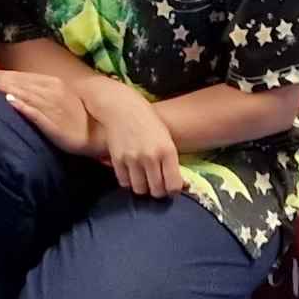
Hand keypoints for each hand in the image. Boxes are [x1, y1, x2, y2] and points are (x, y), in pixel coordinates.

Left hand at [0, 68, 94, 155]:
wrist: (100, 133)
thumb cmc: (76, 115)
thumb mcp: (58, 97)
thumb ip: (39, 91)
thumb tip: (15, 89)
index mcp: (52, 83)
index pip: (21, 77)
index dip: (1, 74)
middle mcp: (51, 92)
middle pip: (20, 83)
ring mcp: (53, 108)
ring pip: (26, 95)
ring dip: (8, 89)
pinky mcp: (55, 125)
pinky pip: (37, 114)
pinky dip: (24, 107)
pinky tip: (12, 102)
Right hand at [80, 80, 182, 198]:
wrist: (122, 107)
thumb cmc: (148, 121)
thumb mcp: (166, 138)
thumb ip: (171, 161)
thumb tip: (180, 185)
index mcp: (167, 150)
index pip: (173, 185)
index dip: (173, 190)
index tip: (171, 186)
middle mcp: (150, 157)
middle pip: (157, 191)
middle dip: (158, 191)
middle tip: (157, 184)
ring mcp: (132, 159)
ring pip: (140, 190)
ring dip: (143, 187)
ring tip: (144, 178)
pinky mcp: (117, 160)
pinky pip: (124, 182)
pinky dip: (129, 181)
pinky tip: (132, 172)